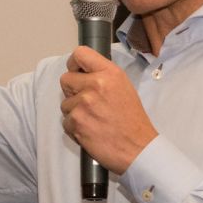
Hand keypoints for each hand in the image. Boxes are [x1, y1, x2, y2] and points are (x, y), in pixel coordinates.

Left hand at [59, 46, 157, 173]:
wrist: (138, 148)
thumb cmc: (132, 120)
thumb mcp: (123, 87)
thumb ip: (103, 75)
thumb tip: (82, 71)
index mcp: (109, 73)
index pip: (80, 54)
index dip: (74, 64)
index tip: (77, 72)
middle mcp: (95, 85)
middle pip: (65, 79)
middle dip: (72, 91)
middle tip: (86, 101)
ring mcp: (84, 103)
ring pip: (65, 103)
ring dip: (74, 111)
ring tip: (93, 119)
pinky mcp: (76, 122)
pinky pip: (66, 121)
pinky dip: (75, 128)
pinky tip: (90, 130)